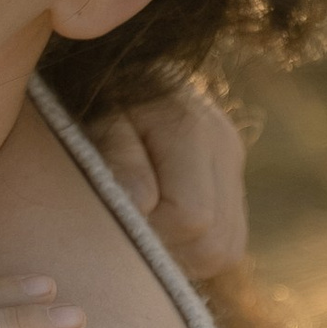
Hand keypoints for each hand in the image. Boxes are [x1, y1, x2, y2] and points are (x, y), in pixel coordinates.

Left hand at [91, 85, 248, 281]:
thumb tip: (142, 206)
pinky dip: (194, 248)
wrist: (117, 71)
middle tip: (127, 236)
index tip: (114, 225)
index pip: (190, 217)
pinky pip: (228, 242)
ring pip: (227, 250)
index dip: (150, 235)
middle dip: (170, 253)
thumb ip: (117, 161)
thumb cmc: (92, 100)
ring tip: (143, 233)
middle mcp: (225, 146)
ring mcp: (234, 165)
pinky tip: (161, 231)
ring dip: (183, 256)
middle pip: (217, 244)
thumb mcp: (94, 121)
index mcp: (191, 127)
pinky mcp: (232, 181)